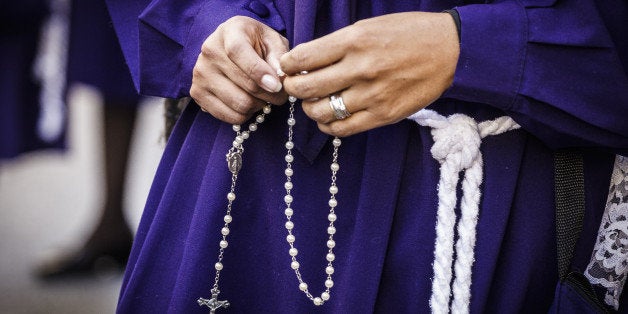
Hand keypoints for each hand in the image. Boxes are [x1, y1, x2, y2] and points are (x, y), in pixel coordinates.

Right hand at [190, 16, 288, 123]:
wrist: (229, 47)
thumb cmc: (255, 43)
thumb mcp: (272, 40)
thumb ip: (278, 56)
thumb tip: (280, 78)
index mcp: (229, 32)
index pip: (238, 52)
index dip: (260, 72)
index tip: (277, 86)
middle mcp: (210, 51)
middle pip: (246, 85)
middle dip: (271, 94)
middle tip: (280, 94)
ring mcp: (201, 74)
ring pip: (240, 105)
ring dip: (259, 106)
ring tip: (264, 97)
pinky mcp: (197, 93)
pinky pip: (230, 117)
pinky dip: (246, 115)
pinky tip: (249, 103)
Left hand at [280, 12, 458, 136]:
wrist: (449, 49)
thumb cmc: (408, 33)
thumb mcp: (369, 27)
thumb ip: (338, 44)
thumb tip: (306, 60)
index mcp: (354, 40)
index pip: (303, 58)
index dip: (288, 65)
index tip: (287, 67)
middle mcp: (360, 68)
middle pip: (306, 87)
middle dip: (292, 89)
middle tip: (294, 87)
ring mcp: (372, 95)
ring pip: (321, 112)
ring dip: (309, 109)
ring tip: (313, 103)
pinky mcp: (383, 115)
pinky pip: (343, 129)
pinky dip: (329, 126)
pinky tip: (329, 119)